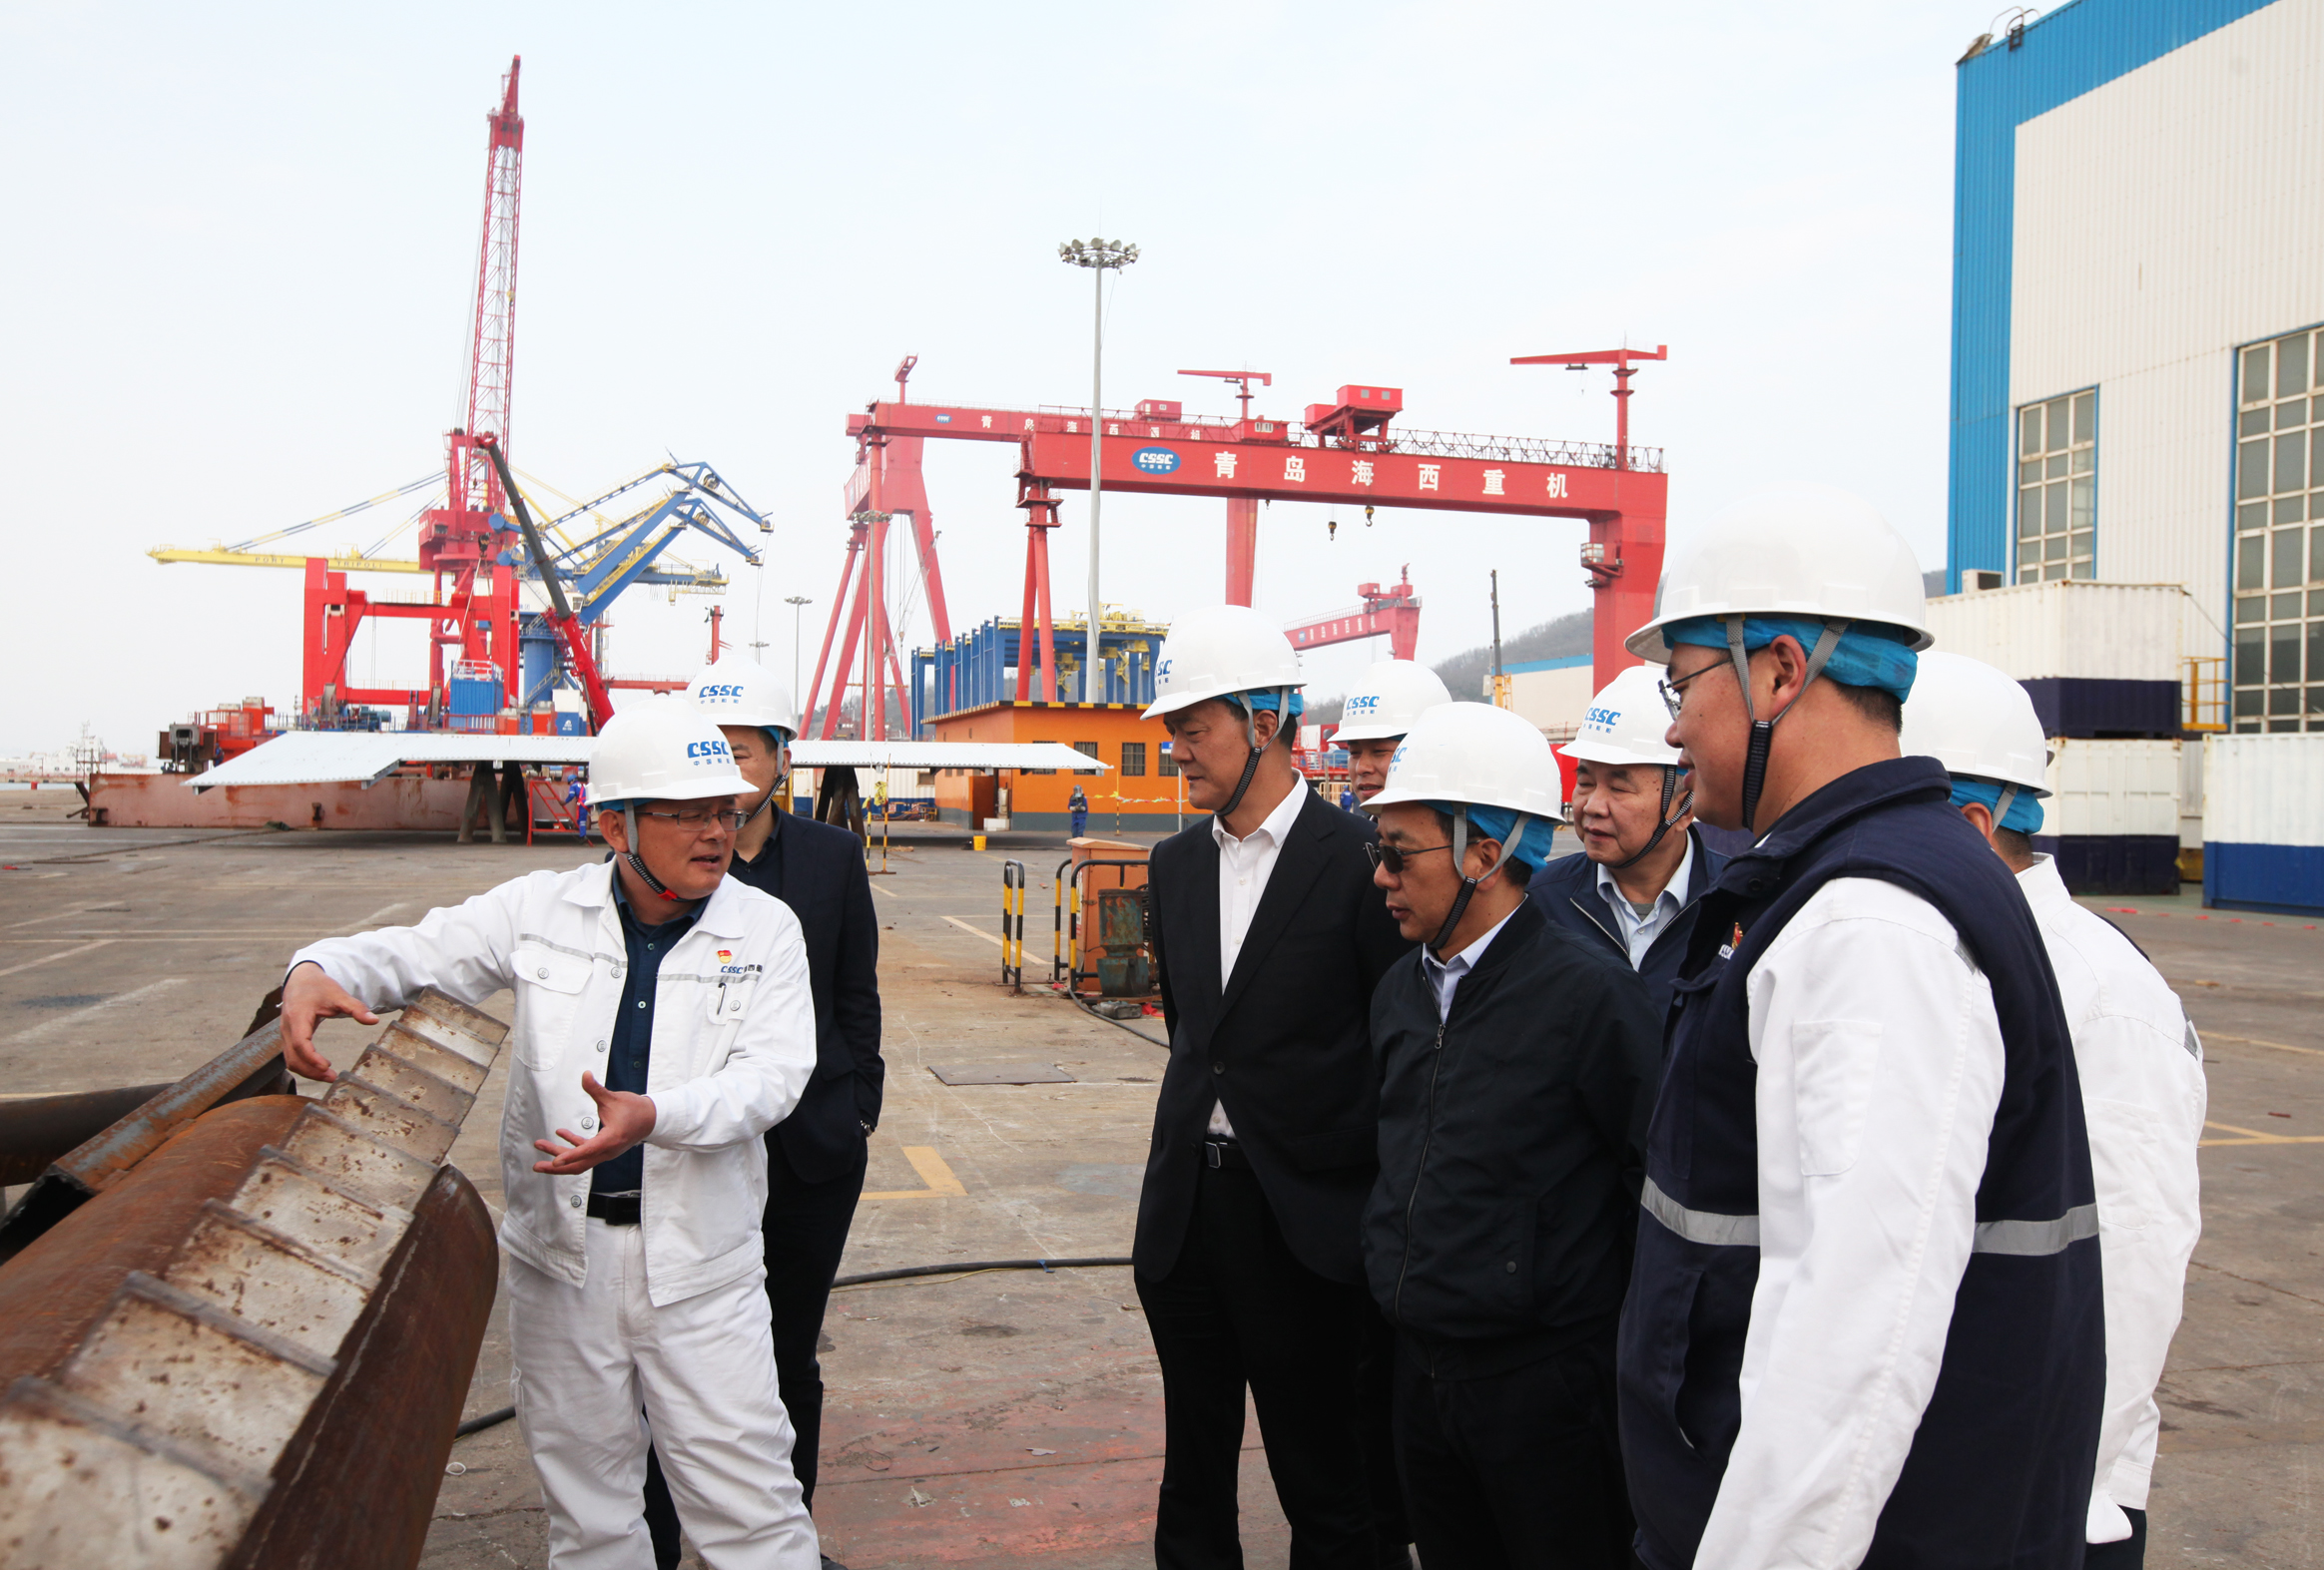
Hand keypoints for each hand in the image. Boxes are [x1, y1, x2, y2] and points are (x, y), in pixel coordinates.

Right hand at [279, 961, 378, 1081]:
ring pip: (290, 1060)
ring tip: (329, 1075)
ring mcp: (285, 1033)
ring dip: (307, 1071)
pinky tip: (321, 1068)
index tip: (327, 1067)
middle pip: (293, 1057)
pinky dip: (304, 1065)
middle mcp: (287, 1027)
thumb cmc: (319, 986)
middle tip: (332, 1077)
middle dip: (311, 1071)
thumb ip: (356, 1008)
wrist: (301, 979)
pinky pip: (292, 1056)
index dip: (312, 1058)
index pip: (300, 1043)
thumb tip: (374, 1020)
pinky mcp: (288, 1037)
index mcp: (298, 1016)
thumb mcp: (339, 994)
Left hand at [532, 1072, 657, 1174]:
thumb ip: (596, 1089)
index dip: (569, 1156)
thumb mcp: (613, 1098)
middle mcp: (606, 1150)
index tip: (554, 1161)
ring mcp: (604, 1152)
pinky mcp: (603, 1148)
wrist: (651, 1119)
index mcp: (610, 1140)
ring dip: (559, 1154)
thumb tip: (585, 1075)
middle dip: (556, 1167)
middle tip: (537, 1166)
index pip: (586, 1151)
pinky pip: (584, 1151)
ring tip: (541, 1145)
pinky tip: (560, 1133)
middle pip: (578, 1165)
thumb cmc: (635, 1110)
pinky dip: (571, 1146)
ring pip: (579, 1160)